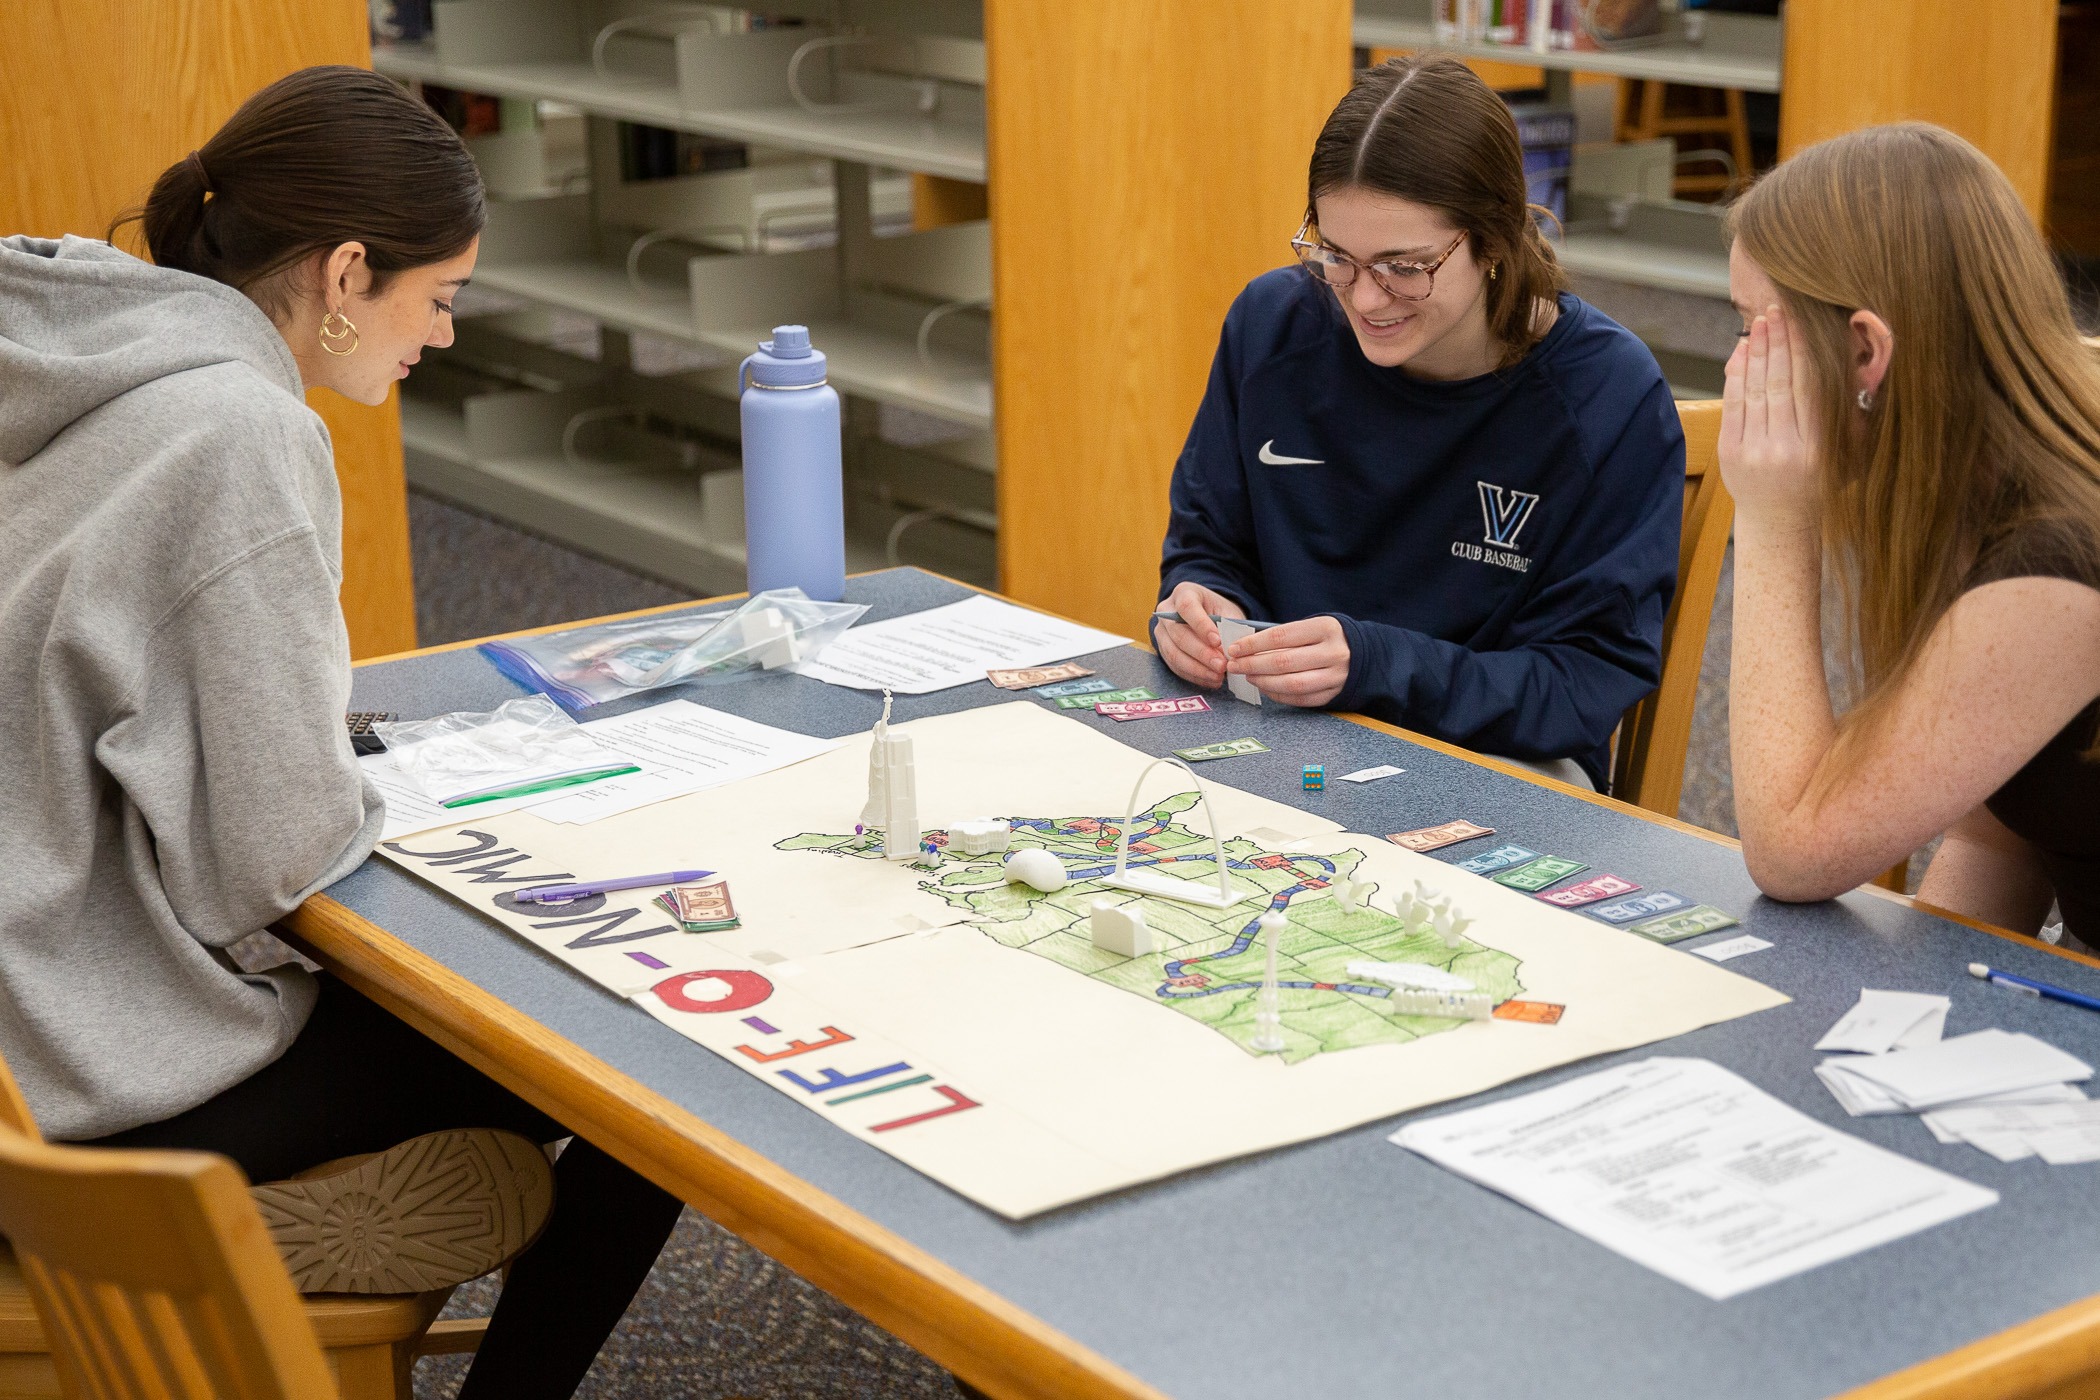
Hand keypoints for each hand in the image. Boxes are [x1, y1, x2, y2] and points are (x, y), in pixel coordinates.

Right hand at [1153, 582, 1243, 688]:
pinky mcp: (1163, 650)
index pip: (1187, 608)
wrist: (1205, 614)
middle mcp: (1166, 612)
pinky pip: (1175, 666)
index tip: (1218, 641)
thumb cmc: (1218, 610)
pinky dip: (1194, 676)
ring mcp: (1162, 632)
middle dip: (1202, 653)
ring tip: (1218, 676)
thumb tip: (1228, 649)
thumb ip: (1229, 626)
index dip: (1201, 625)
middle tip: (1222, 665)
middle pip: (1178, 634)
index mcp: (1184, 593)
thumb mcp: (1227, 610)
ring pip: (1174, 653)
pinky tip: (1210, 680)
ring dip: (1197, 669)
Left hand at [1226, 616, 1349, 706]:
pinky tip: (1265, 688)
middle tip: (1234, 665)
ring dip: (1263, 682)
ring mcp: (1336, 676)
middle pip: (1283, 662)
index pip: (1281, 637)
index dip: (1253, 644)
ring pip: (1291, 684)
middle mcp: (1333, 653)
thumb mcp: (1314, 626)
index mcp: (1325, 628)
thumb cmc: (1330, 638)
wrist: (1368, 654)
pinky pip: (1301, 699)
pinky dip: (1279, 695)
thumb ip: (1286, 636)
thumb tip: (1247, 647)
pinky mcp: (1334, 694)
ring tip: (1248, 676)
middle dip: (1252, 665)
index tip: (1234, 648)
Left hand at [1720, 304, 1820, 527]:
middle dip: (1776, 342)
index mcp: (1817, 445)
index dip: (1801, 350)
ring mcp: (1754, 450)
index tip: (1800, 322)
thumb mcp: (1839, 451)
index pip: (1808, 386)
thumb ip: (1838, 411)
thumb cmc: (1815, 482)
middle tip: (1776, 311)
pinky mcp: (1730, 452)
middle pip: (1779, 382)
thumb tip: (1839, 363)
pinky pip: (1732, 406)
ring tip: (1759, 323)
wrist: (1779, 521)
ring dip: (1755, 352)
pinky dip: (1735, 376)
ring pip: (1754, 390)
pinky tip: (1740, 353)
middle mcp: (1784, 447)